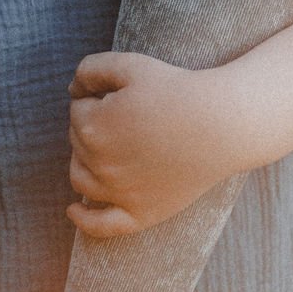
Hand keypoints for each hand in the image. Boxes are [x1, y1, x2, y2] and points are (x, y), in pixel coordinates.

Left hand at [66, 51, 247, 239]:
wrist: (220, 124)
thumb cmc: (176, 91)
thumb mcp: (131, 64)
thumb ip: (91, 69)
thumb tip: (72, 88)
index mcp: (92, 126)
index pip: (77, 111)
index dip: (98, 99)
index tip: (125, 96)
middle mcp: (98, 163)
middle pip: (78, 143)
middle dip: (94, 127)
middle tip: (129, 116)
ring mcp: (117, 193)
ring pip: (80, 179)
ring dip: (84, 162)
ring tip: (107, 148)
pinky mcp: (138, 214)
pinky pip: (100, 226)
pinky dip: (83, 220)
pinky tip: (74, 211)